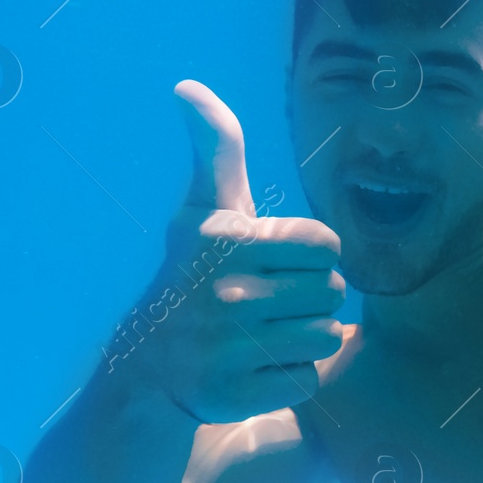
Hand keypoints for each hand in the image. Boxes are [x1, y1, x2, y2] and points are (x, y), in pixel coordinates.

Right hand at [129, 80, 345, 422]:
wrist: (149, 366)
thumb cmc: (193, 275)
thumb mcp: (204, 210)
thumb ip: (215, 147)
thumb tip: (187, 86)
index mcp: (225, 240)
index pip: (328, 243)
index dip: (314, 254)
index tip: (276, 262)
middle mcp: (223, 292)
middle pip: (333, 292)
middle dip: (312, 297)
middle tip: (269, 302)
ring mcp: (227, 348)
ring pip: (327, 336)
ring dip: (306, 337)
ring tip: (265, 333)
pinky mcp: (233, 395)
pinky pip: (309, 380)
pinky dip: (292, 377)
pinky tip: (257, 368)